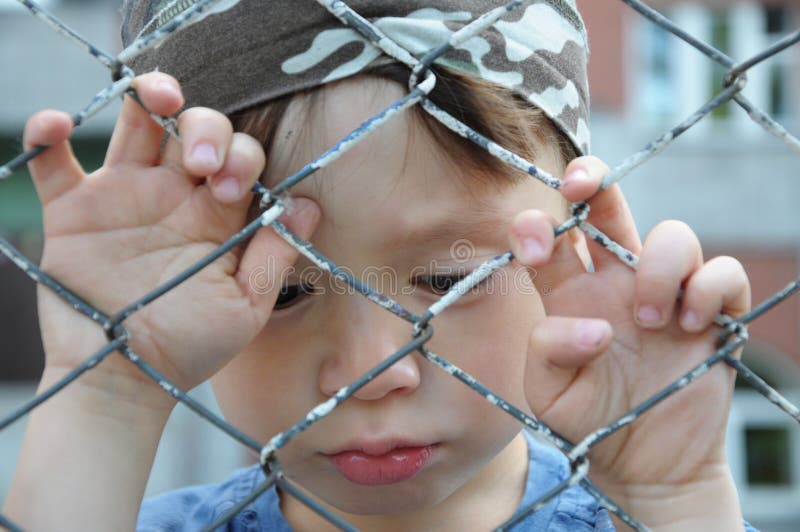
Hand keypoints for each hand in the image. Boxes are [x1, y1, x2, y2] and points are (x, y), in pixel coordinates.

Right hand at [26, 72, 319, 406]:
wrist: (125, 378)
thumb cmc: (190, 347)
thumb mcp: (245, 307)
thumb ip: (274, 255)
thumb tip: (307, 205)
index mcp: (216, 214)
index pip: (239, 156)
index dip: (241, 156)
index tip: (230, 189)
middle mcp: (173, 196)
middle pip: (193, 127)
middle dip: (205, 127)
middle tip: (201, 164)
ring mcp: (122, 197)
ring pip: (135, 124)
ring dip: (146, 97)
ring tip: (155, 95)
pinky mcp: (71, 212)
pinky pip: (52, 163)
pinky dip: (45, 136)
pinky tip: (54, 126)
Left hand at [509, 157, 749, 526]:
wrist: (646, 464)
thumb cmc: (591, 422)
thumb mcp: (548, 395)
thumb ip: (547, 352)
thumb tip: (594, 327)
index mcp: (569, 295)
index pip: (551, 240)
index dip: (537, 226)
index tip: (534, 243)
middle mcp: (615, 283)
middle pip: (606, 210)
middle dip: (593, 180)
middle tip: (581, 184)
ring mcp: (665, 293)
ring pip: (672, 235)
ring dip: (659, 270)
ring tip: (650, 322)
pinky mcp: (711, 312)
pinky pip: (722, 271)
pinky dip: (706, 290)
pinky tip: (689, 327)